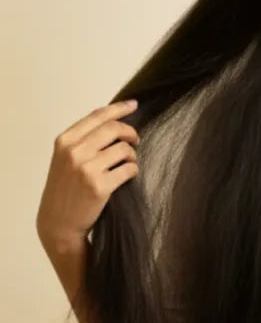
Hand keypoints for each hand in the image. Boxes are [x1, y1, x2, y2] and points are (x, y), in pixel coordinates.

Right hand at [36, 100, 140, 252]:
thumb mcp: (65, 158)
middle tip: (135, 141)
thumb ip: (84, 138)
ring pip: (125, 149)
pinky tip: (125, 177)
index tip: (134, 105)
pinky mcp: (100, 186)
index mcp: (65, 141)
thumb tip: (115, 119)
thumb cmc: (65, 188)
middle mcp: (74, 152)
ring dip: (131, 155)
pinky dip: (132, 171)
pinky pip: (129, 168)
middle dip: (130, 133)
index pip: (98, 116)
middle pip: (115, 129)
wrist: (58, 223)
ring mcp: (87, 169)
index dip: (119, 108)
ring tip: (125, 163)